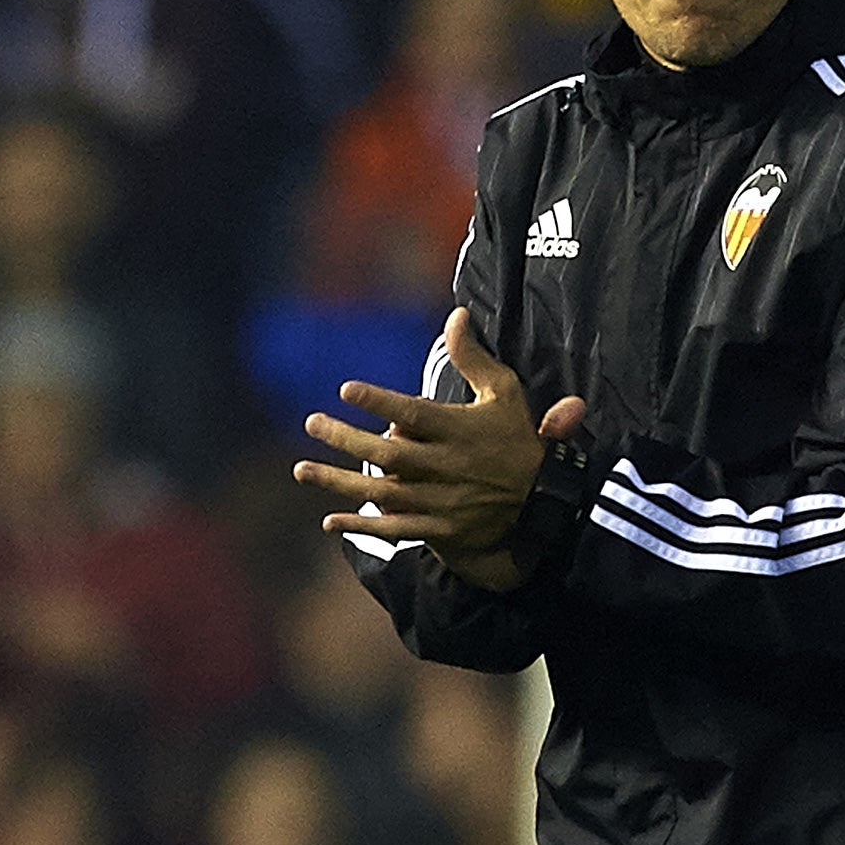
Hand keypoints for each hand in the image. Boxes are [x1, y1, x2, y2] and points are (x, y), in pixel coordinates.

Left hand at [294, 308, 585, 589]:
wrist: (542, 503)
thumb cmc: (517, 439)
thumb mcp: (504, 392)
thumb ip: (474, 357)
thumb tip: (456, 315)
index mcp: (461, 430)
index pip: (415, 413)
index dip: (380, 402)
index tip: (346, 389)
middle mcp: (447, 465)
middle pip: (388, 453)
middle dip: (345, 438)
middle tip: (311, 422)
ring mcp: (441, 501)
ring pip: (382, 492)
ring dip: (339, 482)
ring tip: (302, 468)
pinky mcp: (439, 529)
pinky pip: (395, 529)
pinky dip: (362, 525)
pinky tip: (330, 519)